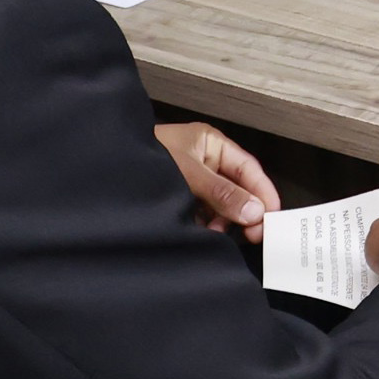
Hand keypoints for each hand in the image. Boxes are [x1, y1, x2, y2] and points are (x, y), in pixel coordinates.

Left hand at [155, 121, 279, 238]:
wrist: (105, 168)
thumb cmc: (145, 159)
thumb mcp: (189, 175)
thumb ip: (223, 193)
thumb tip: (256, 211)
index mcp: (211, 144)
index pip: (248, 168)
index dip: (264, 191)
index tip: (273, 216)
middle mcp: (205, 162)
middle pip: (238, 188)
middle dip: (245, 210)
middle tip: (255, 234)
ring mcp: (193, 183)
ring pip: (222, 205)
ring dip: (223, 222)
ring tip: (214, 233)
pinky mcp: (181, 201)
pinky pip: (204, 215)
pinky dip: (207, 226)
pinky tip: (201, 234)